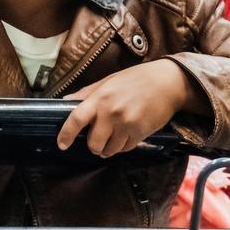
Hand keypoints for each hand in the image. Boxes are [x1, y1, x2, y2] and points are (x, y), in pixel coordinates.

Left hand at [57, 61, 196, 156]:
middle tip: (96, 141)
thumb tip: (67, 102)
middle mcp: (111, 113)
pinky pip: (125, 149)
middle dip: (93, 146)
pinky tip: (126, 135)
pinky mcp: (140, 133)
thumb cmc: (137, 79)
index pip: (76, 119)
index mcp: (100, 98)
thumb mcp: (109, 81)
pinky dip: (122, 146)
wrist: (168, 83)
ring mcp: (126, 124)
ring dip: (108, 148)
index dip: (66, 134)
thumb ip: (87, 93)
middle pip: (93, 143)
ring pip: (109, 150)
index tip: (61, 144)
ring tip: (113, 138)